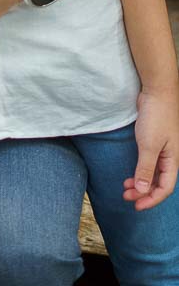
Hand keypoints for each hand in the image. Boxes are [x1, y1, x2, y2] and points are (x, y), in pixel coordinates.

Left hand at [122, 84, 178, 210]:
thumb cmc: (156, 117)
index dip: (151, 199)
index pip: (164, 188)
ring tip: (125, 186)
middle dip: (143, 192)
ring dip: (140, 182)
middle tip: (126, 196)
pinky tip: (130, 173)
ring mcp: (162, 149)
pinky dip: (139, 170)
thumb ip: (145, 168)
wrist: (157, 91)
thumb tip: (142, 191)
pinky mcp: (153, 141)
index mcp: (172, 161)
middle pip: (158, 183)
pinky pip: (148, 163)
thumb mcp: (149, 145)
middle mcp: (169, 158)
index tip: (136, 205)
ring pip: (153, 173)